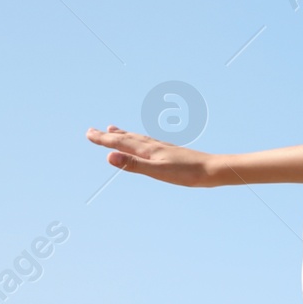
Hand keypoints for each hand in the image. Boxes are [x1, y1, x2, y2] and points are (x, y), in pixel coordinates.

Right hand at [86, 125, 222, 186]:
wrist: (214, 169)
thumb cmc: (187, 173)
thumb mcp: (158, 172)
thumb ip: (133, 165)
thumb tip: (109, 156)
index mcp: (148, 150)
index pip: (120, 143)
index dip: (103, 140)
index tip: (88, 134)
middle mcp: (154, 146)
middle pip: (126, 138)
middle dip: (109, 135)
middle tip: (93, 130)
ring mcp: (163, 148)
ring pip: (138, 139)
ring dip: (123, 135)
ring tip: (113, 130)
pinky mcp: (172, 153)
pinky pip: (149, 143)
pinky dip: (139, 140)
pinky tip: (144, 143)